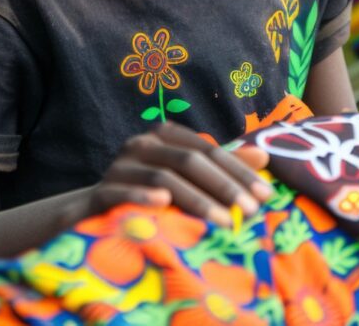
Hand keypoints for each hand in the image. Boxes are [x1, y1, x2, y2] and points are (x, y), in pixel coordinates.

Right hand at [83, 122, 272, 226]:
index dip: (239, 171)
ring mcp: (119, 165)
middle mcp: (142, 144)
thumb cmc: (150, 193)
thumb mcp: (187, 179)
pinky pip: (123, 192)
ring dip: (197, 200)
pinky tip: (164, 206)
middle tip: (249, 213)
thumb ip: (222, 168)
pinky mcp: (101, 191)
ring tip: (224, 222)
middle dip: (224, 187)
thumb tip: (264, 156)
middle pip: (190, 161)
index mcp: (166, 135)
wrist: (93, 212)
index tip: (265, 195)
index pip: (209, 150)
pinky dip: (144, 196)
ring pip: (164, 177)